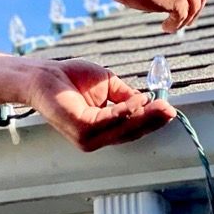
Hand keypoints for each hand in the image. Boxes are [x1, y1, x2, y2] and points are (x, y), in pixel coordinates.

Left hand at [26, 59, 175, 151]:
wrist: (43, 74)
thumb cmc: (71, 78)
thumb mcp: (107, 85)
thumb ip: (126, 95)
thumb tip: (148, 101)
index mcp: (103, 129)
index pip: (132, 129)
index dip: (151, 120)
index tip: (169, 108)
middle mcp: (96, 138)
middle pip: (132, 132)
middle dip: (153, 121)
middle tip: (170, 109)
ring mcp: (88, 137)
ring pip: (123, 129)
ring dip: (144, 117)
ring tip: (159, 105)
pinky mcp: (81, 130)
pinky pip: (109, 122)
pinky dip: (124, 111)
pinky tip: (136, 101)